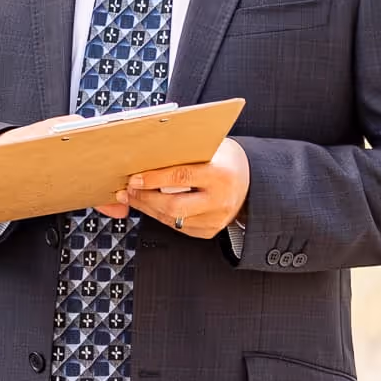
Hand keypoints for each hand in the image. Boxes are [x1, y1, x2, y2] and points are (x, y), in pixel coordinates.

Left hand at [92, 137, 250, 237]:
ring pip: (173, 219)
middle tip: (128, 190)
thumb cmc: (227, 162)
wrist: (251, 183)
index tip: (134, 178)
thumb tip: (150, 153)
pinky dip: (161, 216)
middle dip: (145, 198)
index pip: (181, 177)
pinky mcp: (210, 230)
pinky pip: (178, 227)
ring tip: (133, 197)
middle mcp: (219, 200)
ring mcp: (215, 219)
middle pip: (173, 205)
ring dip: (148, 208)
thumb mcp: (212, 150)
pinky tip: (150, 206)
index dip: (153, 179)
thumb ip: (186, 153)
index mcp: (220, 175)